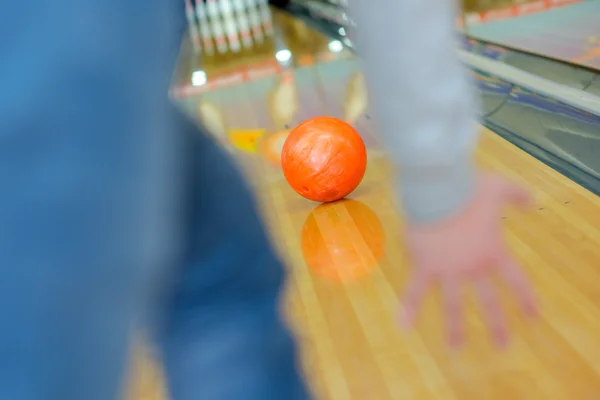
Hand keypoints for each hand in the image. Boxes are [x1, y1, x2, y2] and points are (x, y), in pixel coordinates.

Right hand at [399, 172, 537, 346]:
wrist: (437, 190)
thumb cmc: (468, 187)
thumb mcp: (498, 187)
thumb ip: (517, 194)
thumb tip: (531, 200)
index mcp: (493, 250)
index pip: (515, 280)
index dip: (524, 298)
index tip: (532, 315)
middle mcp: (472, 266)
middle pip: (488, 301)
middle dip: (496, 324)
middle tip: (502, 345)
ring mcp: (448, 269)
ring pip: (453, 304)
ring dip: (455, 328)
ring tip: (456, 348)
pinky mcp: (424, 265)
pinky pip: (415, 290)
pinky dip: (408, 308)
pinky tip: (403, 327)